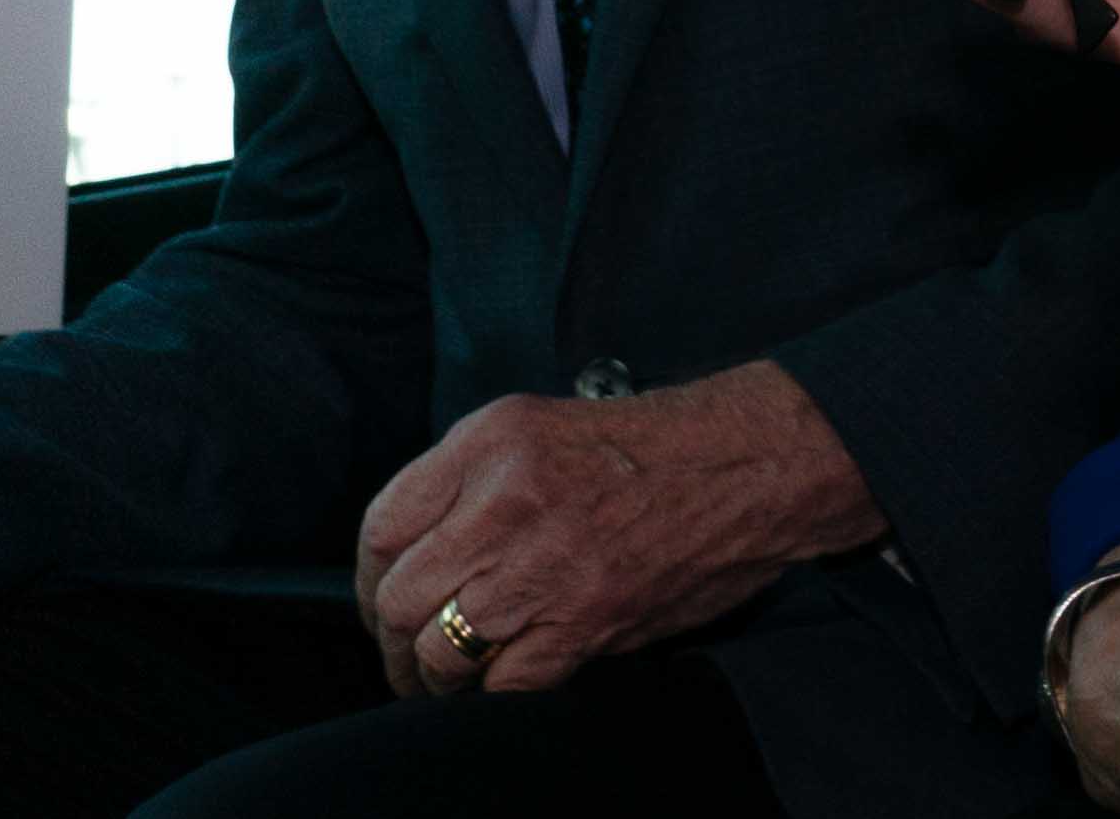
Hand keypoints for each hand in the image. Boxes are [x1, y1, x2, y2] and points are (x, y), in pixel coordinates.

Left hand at [348, 362, 880, 702]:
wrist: (748, 465)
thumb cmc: (650, 447)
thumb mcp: (540, 426)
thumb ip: (470, 479)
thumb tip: (416, 552)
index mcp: (489, 442)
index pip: (383, 525)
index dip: (370, 580)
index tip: (381, 602)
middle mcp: (505, 499)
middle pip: (401, 596)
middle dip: (392, 641)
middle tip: (406, 656)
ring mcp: (544, 564)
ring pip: (440, 650)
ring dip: (434, 678)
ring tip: (445, 682)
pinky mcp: (586, 620)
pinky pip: (503, 684)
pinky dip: (493, 693)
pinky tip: (501, 683)